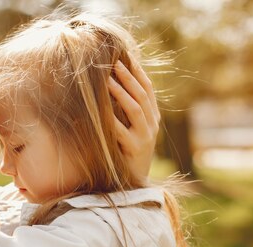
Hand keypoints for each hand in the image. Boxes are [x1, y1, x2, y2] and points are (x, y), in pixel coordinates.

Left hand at [107, 60, 160, 183]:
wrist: (134, 183)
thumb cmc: (127, 154)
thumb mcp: (130, 130)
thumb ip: (124, 112)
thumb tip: (109, 87)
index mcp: (152, 117)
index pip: (148, 89)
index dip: (138, 72)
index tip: (126, 57)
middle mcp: (151, 125)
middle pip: (142, 95)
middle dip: (129, 77)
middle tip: (115, 62)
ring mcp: (144, 137)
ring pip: (135, 109)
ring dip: (121, 92)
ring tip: (108, 79)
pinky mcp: (134, 149)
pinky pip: (122, 131)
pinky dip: (111, 119)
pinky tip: (100, 109)